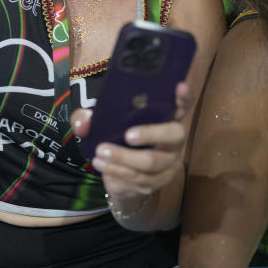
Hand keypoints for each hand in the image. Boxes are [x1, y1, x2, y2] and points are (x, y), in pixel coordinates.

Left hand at [71, 82, 193, 210]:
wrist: (122, 178)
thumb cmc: (118, 139)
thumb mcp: (102, 125)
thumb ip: (89, 119)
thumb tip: (83, 123)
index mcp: (166, 116)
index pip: (183, 104)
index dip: (184, 97)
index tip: (179, 86)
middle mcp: (174, 138)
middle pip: (175, 134)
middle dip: (151, 134)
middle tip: (128, 135)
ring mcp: (169, 161)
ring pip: (152, 161)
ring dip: (124, 158)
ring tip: (100, 152)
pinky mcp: (159, 181)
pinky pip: (140, 178)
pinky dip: (119, 171)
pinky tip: (102, 165)